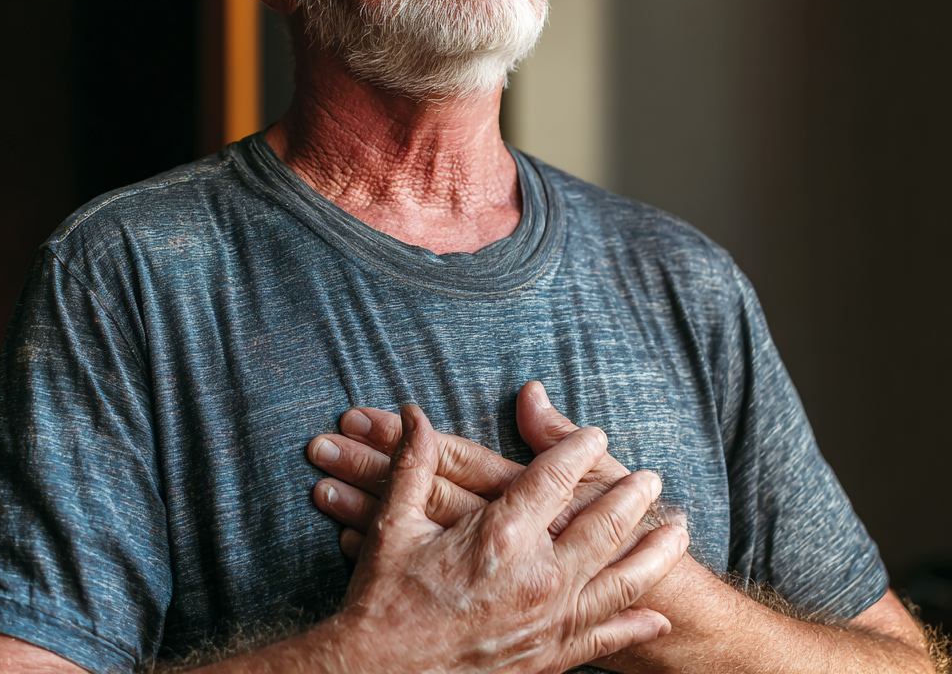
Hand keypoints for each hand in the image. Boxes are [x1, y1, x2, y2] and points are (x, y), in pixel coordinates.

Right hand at [322, 403, 687, 673]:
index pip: (554, 478)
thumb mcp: (393, 523)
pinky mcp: (546, 659)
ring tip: (680, 531)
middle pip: (601, 526)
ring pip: (618, 581)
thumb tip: (414, 413)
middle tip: (652, 477)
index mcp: (500, 535)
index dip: (577, 451)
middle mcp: (536, 576)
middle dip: (630, 497)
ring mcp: (547, 621)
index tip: (596, 435)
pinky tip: (656, 615)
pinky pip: (603, 639)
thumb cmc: (383, 599)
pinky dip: (634, 624)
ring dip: (653, 553)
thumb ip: (413, 463)